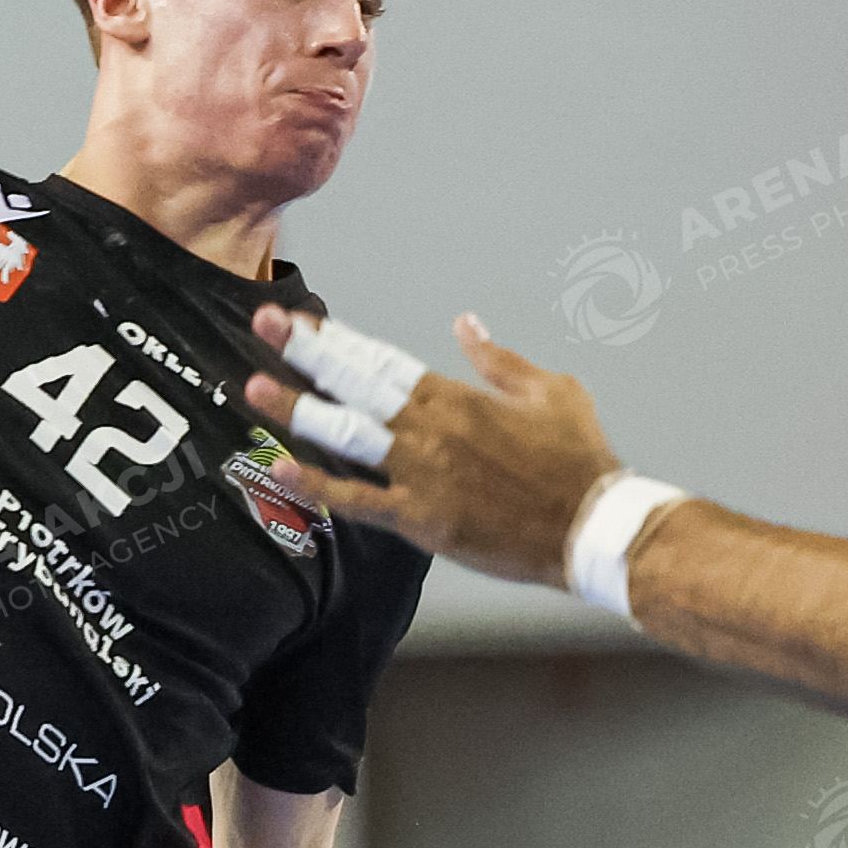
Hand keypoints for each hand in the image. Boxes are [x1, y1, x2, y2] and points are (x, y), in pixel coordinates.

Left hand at [243, 305, 621, 585]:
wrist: (592, 525)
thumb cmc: (579, 458)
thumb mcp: (550, 389)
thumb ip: (498, 359)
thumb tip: (465, 324)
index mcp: (456, 395)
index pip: (381, 360)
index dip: (336, 340)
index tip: (299, 322)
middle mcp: (430, 429)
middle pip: (355, 384)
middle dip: (305, 354)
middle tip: (264, 325)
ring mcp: (422, 475)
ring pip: (347, 435)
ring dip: (298, 410)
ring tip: (255, 389)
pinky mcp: (422, 521)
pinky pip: (359, 501)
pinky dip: (317, 486)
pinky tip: (279, 468)